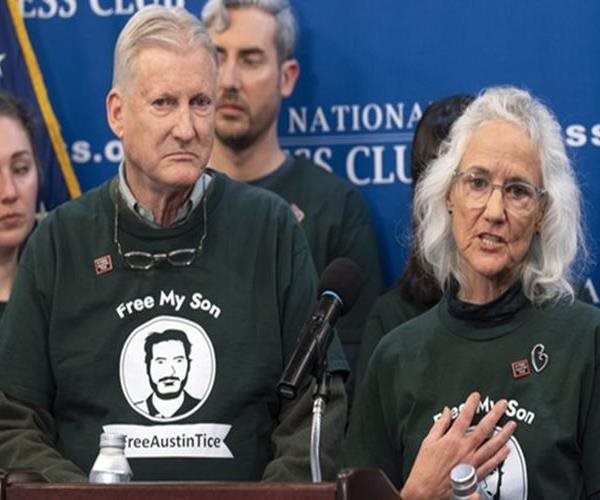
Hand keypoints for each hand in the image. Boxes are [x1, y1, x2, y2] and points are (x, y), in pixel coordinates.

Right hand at [399, 392, 515, 499]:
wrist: (426, 489)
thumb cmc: (425, 466)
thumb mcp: (428, 441)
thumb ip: (440, 425)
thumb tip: (447, 412)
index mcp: (452, 439)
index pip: (464, 417)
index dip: (471, 404)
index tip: (476, 396)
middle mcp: (465, 449)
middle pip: (483, 428)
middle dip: (494, 414)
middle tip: (503, 405)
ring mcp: (472, 462)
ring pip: (492, 445)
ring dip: (503, 434)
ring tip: (511, 425)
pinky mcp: (475, 474)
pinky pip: (491, 463)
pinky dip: (500, 456)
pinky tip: (507, 449)